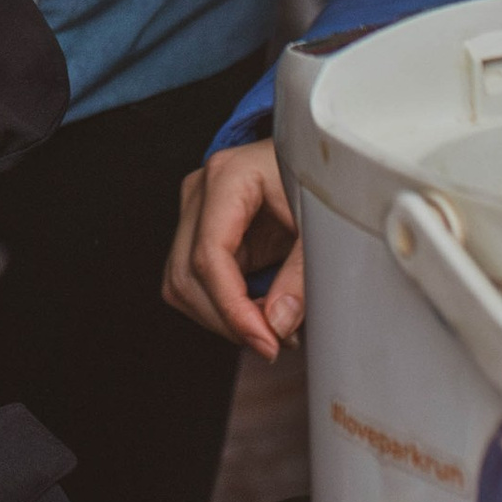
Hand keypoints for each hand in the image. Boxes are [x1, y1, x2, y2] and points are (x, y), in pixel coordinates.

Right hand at [166, 139, 304, 357]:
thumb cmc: (319, 178)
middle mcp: (201, 192)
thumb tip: (277, 324)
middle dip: (227, 319)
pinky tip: (255, 312)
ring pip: (180, 283)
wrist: (317, 160)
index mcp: (228, 177)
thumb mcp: (321, 225)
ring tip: (269, 326)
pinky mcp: (201, 232)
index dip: (232, 307)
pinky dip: (220, 307)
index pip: (209, 255)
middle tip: (273, 341)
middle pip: (186, 274)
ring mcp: (195, 211)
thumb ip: (301, 275)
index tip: (264, 341)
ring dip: (220, 317)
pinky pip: (193, 282)